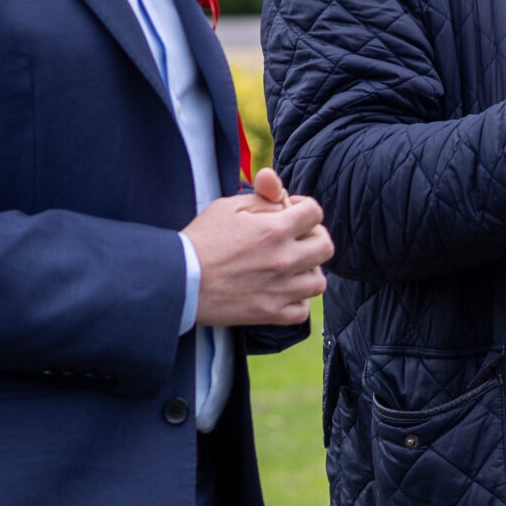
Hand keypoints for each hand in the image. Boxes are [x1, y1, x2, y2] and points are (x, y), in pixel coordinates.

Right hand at [187, 167, 332, 326]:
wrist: (179, 280)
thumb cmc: (202, 239)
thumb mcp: (228, 206)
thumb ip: (261, 196)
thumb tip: (282, 191)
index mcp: (274, 230)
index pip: (315, 212)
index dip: (304, 207)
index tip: (290, 211)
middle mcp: (284, 260)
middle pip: (325, 246)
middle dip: (314, 236)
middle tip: (296, 238)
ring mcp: (279, 290)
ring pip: (319, 281)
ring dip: (308, 270)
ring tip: (291, 266)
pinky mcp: (270, 314)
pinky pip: (302, 311)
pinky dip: (297, 301)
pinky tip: (283, 290)